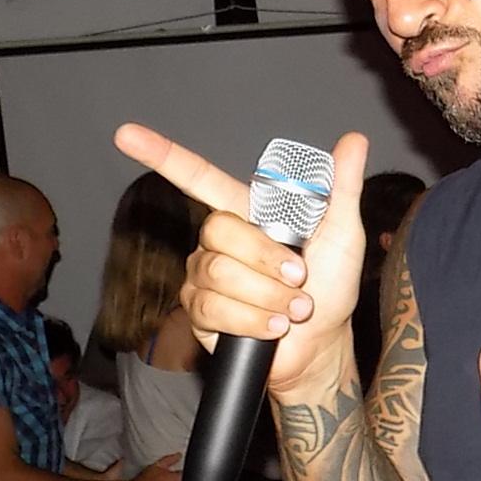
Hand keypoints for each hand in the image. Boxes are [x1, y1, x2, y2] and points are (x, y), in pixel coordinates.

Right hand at [115, 125, 369, 395]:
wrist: (322, 345)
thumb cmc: (331, 286)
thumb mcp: (342, 233)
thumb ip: (341, 187)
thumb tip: (353, 141)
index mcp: (247, 213)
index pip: (197, 178)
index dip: (162, 155)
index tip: (127, 135)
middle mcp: (218, 242)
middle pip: (218, 230)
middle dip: (265, 258)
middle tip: (300, 278)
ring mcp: (205, 277)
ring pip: (218, 273)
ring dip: (266, 295)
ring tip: (293, 309)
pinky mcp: (200, 314)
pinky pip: (213, 309)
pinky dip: (253, 320)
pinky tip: (273, 327)